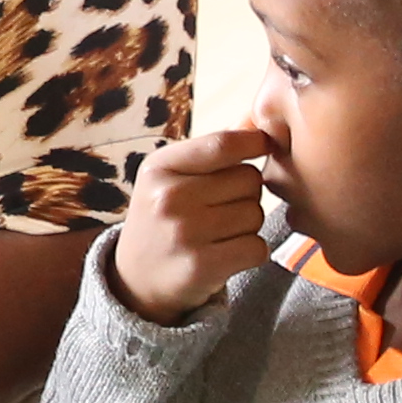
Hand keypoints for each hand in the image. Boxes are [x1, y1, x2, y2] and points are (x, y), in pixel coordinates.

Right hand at [112, 126, 283, 322]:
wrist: (136, 280)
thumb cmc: (165, 217)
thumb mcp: (172, 176)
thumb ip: (213, 149)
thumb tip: (258, 122)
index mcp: (160, 167)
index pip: (223, 143)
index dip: (255, 142)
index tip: (264, 146)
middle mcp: (168, 197)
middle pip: (249, 179)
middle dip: (247, 193)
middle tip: (222, 208)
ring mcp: (184, 233)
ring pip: (256, 214)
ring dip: (248, 225)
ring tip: (219, 233)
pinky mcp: (201, 267)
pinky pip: (257, 248)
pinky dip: (251, 252)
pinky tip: (227, 254)